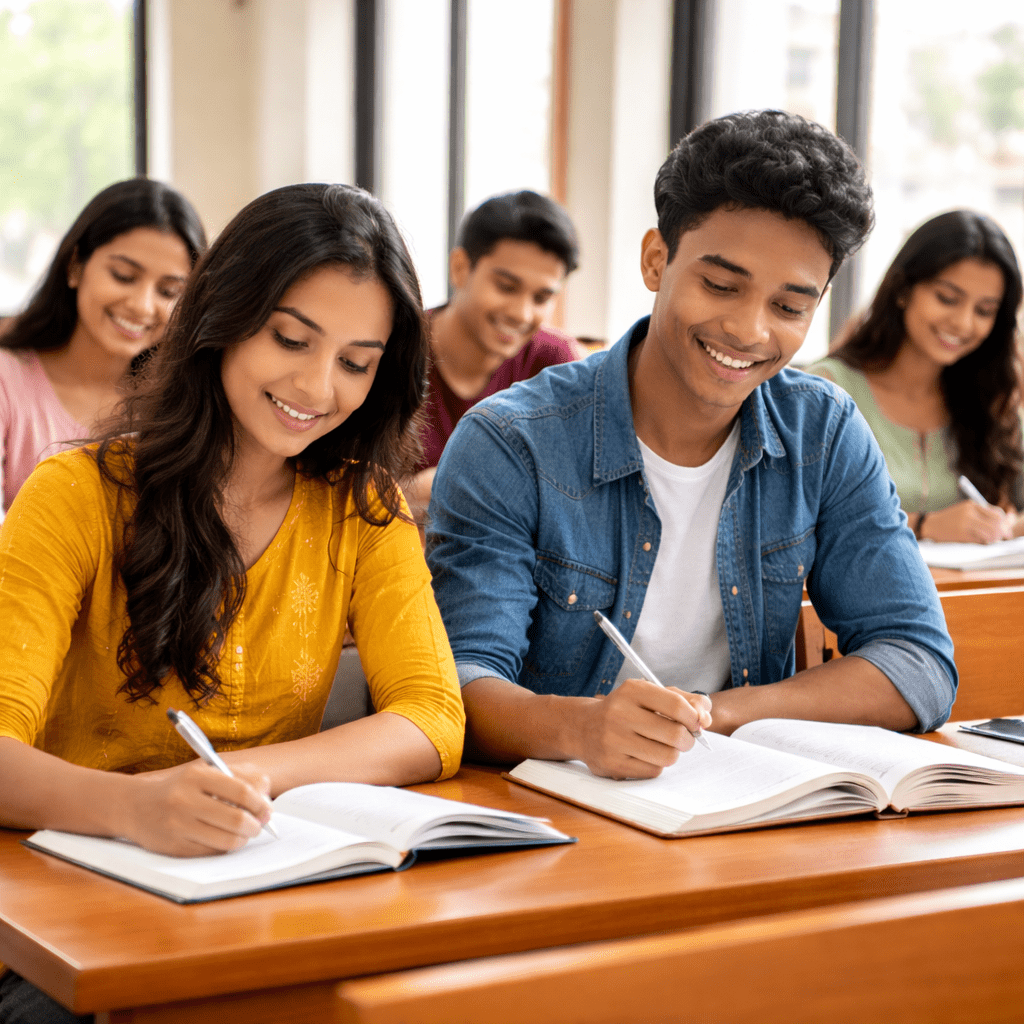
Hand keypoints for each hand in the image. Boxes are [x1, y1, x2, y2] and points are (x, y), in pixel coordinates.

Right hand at [121, 761, 272, 856]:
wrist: (135, 806)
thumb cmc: (180, 788)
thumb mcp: (205, 772)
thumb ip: (239, 776)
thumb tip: (266, 796)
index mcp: (197, 776)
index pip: (242, 791)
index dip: (261, 803)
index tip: (267, 810)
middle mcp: (185, 800)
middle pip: (237, 819)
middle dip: (255, 825)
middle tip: (258, 825)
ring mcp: (178, 825)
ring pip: (227, 840)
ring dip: (243, 839)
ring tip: (243, 833)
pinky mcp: (174, 847)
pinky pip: (212, 852)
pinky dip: (224, 847)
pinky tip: (223, 839)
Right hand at [568, 678, 711, 779]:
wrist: (583, 727)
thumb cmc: (626, 709)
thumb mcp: (650, 695)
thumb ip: (684, 700)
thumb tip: (706, 719)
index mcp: (632, 691)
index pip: (677, 706)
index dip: (694, 718)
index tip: (696, 723)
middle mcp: (620, 713)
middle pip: (675, 734)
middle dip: (688, 739)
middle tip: (683, 738)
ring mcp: (614, 740)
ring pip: (667, 756)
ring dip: (672, 754)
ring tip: (662, 746)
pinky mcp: (612, 764)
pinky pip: (653, 771)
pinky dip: (656, 765)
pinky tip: (644, 755)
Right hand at [920, 500, 1011, 543]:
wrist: (930, 524)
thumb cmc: (949, 519)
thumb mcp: (965, 511)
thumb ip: (981, 515)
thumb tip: (1002, 525)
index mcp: (972, 505)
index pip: (997, 513)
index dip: (1003, 522)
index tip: (1004, 529)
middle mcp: (969, 513)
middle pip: (995, 523)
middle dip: (1000, 532)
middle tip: (1000, 537)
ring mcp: (965, 523)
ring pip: (990, 533)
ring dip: (993, 538)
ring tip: (990, 540)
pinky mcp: (961, 534)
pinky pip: (980, 540)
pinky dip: (983, 542)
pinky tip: (981, 541)